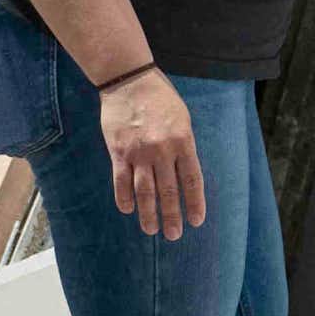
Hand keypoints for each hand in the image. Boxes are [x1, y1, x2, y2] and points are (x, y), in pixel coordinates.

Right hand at [101, 70, 205, 239]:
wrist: (129, 80)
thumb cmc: (160, 97)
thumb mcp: (182, 119)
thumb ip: (184, 145)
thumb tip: (184, 173)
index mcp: (183, 142)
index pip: (192, 180)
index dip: (194, 203)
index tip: (196, 221)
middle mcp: (162, 151)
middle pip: (168, 192)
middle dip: (172, 216)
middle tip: (174, 235)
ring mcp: (139, 153)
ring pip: (145, 192)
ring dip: (148, 214)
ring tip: (151, 230)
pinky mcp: (118, 152)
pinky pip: (121, 181)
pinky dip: (124, 198)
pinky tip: (128, 210)